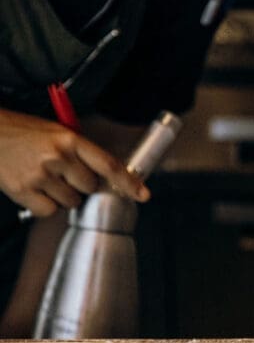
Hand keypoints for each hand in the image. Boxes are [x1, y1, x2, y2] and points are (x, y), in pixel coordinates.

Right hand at [0, 109, 149, 216]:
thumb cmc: (21, 133)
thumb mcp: (54, 132)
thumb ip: (80, 151)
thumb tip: (106, 173)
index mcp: (69, 139)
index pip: (108, 164)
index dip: (128, 182)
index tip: (143, 194)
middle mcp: (58, 156)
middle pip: (90, 187)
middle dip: (81, 185)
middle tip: (63, 175)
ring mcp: (40, 175)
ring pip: (71, 202)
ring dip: (63, 196)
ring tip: (44, 179)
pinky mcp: (23, 190)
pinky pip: (49, 211)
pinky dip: (44, 205)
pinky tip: (34, 189)